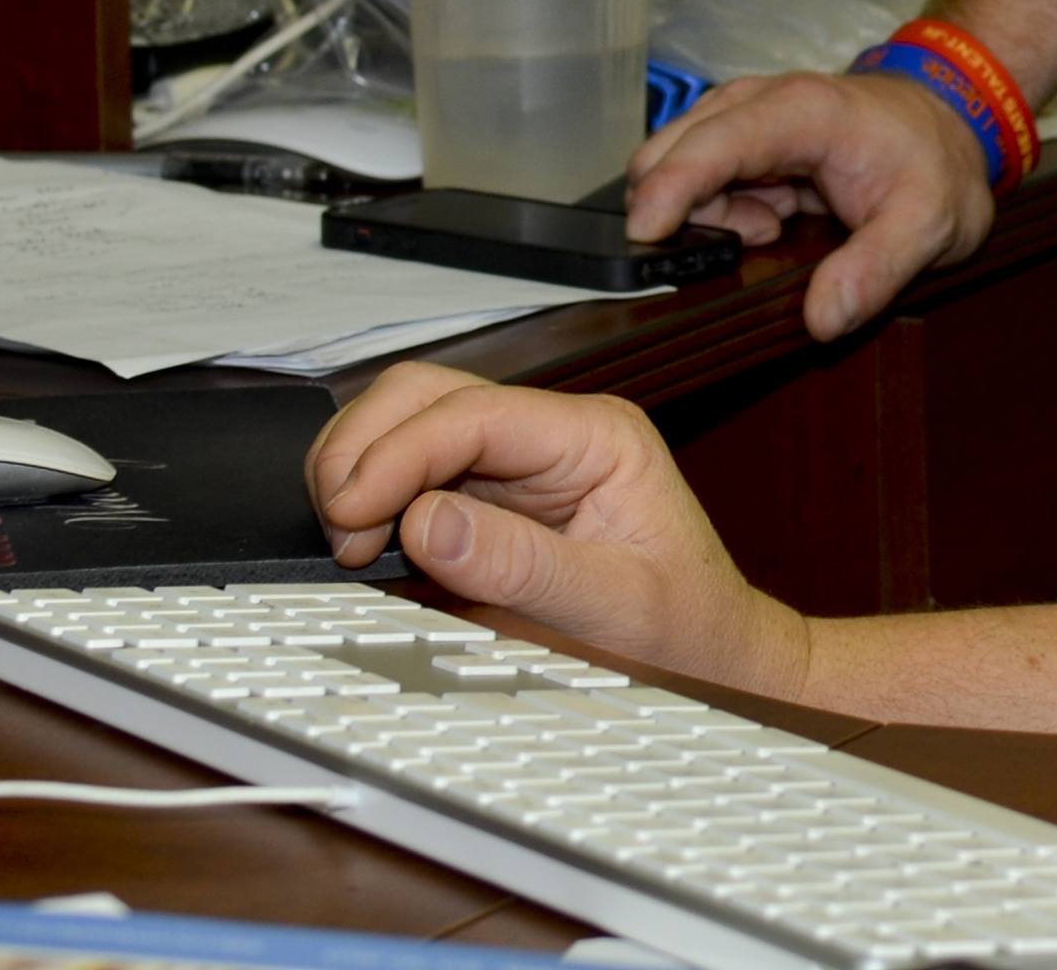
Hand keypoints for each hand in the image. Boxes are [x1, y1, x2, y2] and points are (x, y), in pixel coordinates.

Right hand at [303, 362, 804, 693]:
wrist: (714, 660)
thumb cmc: (686, 629)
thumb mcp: (614, 607)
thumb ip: (519, 564)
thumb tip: (425, 521)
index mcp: (595, 437)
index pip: (472, 412)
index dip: (399, 453)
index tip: (352, 510)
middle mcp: (549, 437)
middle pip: (425, 396)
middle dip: (365, 450)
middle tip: (343, 531)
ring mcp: (513, 466)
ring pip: (405, 426)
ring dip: (359, 471)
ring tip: (351, 544)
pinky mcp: (484, 504)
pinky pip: (407, 480)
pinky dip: (370, 504)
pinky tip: (365, 548)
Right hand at [627, 63, 1000, 340]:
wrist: (954, 124)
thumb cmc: (940, 164)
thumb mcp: (930, 224)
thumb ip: (876, 270)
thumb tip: (821, 319)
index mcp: (805, 112)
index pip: (718, 141)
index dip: (673, 185)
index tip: (645, 234)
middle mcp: (766, 103)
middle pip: (677, 147)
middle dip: (679, 206)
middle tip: (745, 244)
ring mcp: (752, 117)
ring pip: (681, 162)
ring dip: (705, 211)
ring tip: (774, 229)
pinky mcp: (750, 139)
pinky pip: (703, 175)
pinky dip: (719, 209)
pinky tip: (769, 223)